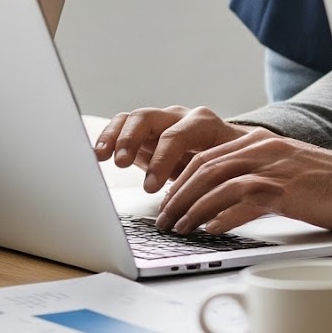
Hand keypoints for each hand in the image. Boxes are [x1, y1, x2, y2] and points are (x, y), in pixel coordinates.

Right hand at [93, 106, 249, 192]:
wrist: (233, 152)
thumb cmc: (231, 163)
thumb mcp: (228, 171)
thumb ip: (215, 185)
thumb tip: (207, 214)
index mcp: (202, 124)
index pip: (177, 135)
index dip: (161, 159)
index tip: (151, 186)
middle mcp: (178, 118)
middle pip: (148, 118)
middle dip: (132, 140)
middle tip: (121, 163)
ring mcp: (159, 122)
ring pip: (131, 119)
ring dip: (115, 137)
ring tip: (102, 156)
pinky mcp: (144, 133)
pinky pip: (121, 128)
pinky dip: (109, 138)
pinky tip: (98, 154)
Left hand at [155, 129, 331, 234]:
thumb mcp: (288, 175)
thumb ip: (256, 183)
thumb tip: (220, 208)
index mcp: (261, 142)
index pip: (207, 156)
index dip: (181, 179)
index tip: (168, 201)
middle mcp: (264, 148)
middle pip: (204, 167)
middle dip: (177, 195)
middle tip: (164, 219)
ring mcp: (275, 166)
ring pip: (217, 182)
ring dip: (191, 207)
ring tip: (178, 228)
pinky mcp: (287, 188)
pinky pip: (243, 199)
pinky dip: (221, 215)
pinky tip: (209, 229)